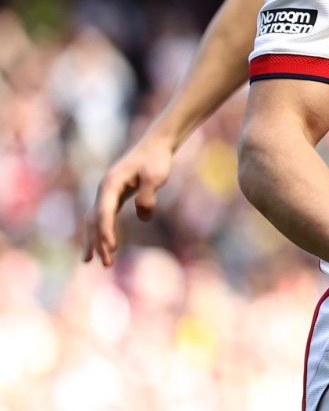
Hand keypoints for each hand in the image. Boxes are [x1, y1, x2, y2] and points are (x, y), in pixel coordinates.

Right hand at [83, 130, 175, 265]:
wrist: (156, 146)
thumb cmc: (156, 159)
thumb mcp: (156, 176)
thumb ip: (148, 196)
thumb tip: (143, 217)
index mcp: (110, 184)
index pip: (104, 212)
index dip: (107, 231)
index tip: (112, 248)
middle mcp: (104, 190)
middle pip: (95, 220)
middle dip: (98, 243)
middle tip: (106, 264)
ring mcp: (107, 193)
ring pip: (95, 220)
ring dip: (94, 241)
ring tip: (89, 261)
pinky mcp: (115, 196)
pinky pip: (103, 217)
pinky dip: (102, 232)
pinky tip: (104, 245)